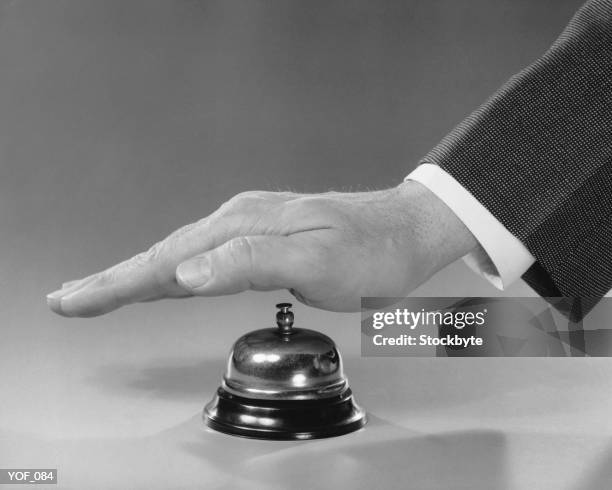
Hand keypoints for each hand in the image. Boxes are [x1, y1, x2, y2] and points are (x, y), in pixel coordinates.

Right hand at [46, 181, 476, 316]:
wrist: (402, 231)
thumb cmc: (367, 252)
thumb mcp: (315, 260)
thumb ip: (250, 263)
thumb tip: (188, 273)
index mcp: (242, 228)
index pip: (168, 261)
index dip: (118, 283)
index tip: (74, 300)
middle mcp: (238, 222)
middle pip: (164, 256)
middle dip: (115, 281)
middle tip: (70, 299)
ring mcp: (248, 227)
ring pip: (181, 256)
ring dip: (138, 276)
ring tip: (103, 291)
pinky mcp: (260, 237)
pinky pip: (205, 257)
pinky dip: (174, 272)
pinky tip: (166, 281)